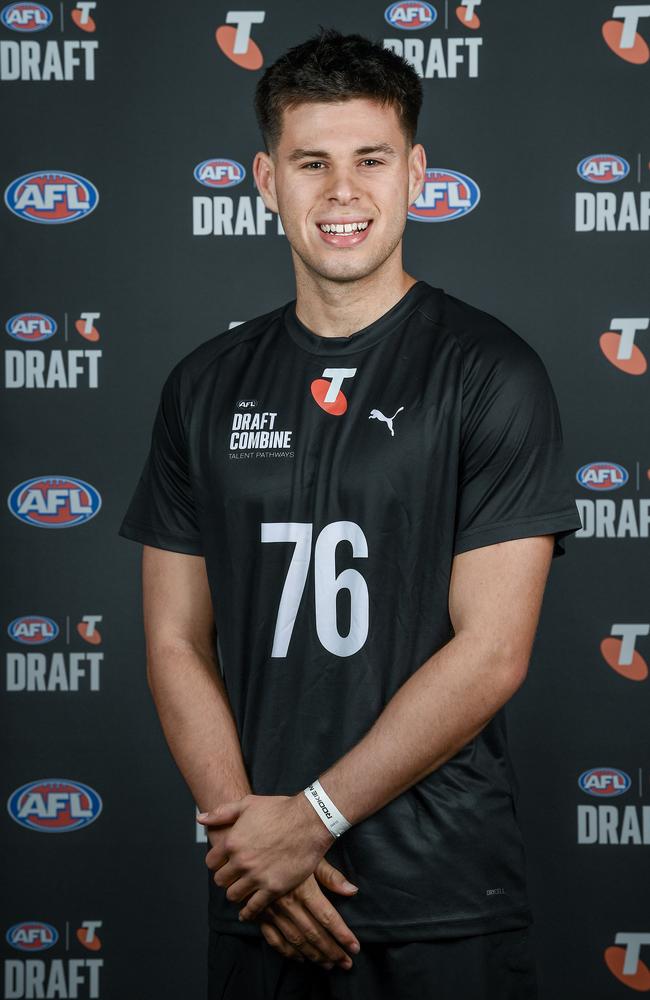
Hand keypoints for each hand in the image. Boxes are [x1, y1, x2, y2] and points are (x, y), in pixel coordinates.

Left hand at [199, 793, 337, 920]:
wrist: (309, 820)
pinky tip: (247, 912)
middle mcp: (241, 861)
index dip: (217, 863)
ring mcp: (257, 876)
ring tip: (242, 889)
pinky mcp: (273, 888)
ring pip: (233, 895)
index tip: (224, 863)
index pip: (211, 863)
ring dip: (236, 893)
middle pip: (220, 881)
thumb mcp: (248, 804)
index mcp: (232, 842)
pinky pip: (253, 907)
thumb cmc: (280, 809)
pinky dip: (248, 912)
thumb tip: (201, 819)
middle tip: (234, 876)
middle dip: (226, 878)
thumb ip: (222, 813)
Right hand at [257, 859, 360, 970]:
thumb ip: (331, 876)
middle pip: (314, 933)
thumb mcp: (311, 856)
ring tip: (329, 964)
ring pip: (296, 940)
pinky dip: (287, 952)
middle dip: (332, 951)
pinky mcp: (259, 914)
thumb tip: (352, 891)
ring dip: (313, 955)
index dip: (342, 935)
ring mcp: (272, 911)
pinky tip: (300, 958)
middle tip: (346, 964)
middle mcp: (288, 903)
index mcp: (303, 889)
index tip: (355, 948)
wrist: (250, 847)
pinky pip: (274, 939)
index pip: (328, 918)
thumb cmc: (285, 848)